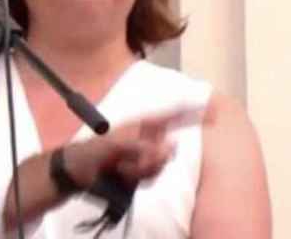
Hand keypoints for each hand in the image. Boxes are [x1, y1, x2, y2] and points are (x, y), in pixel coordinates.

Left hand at [64, 107, 200, 186]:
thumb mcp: (109, 146)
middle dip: (150, 158)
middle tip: (126, 163)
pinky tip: (121, 175)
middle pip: (167, 148)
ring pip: (160, 165)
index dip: (192, 111)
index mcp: (139, 124)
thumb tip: (167, 147)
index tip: (215, 111)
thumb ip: (137, 145)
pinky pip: (152, 176)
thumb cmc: (87, 153)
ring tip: (118, 168)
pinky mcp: (142, 171)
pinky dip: (138, 178)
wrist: (75, 174)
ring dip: (141, 170)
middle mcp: (146, 137)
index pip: (170, 115)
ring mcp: (144, 154)